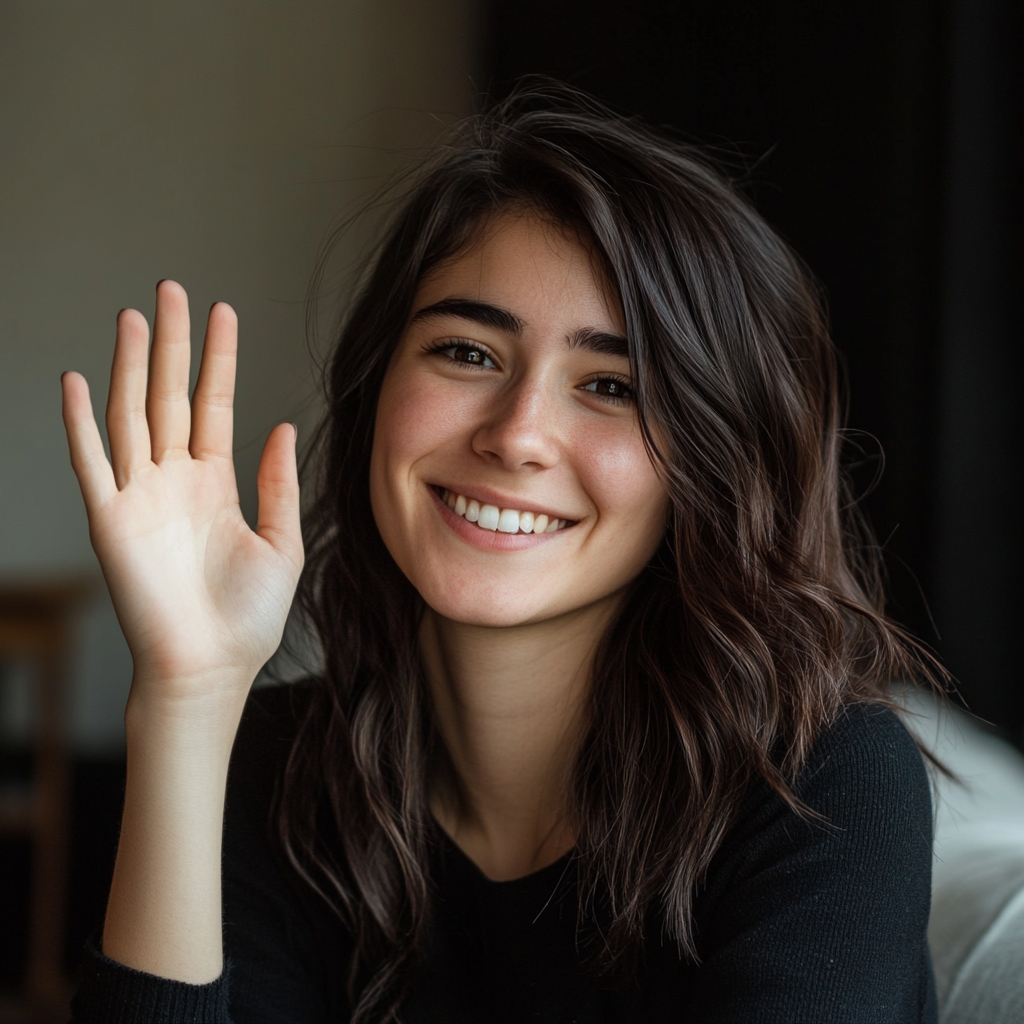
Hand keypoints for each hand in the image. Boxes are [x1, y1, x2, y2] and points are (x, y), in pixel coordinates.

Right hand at [62, 280, 302, 714]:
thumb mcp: (282, 542)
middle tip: (172, 290)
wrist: (211, 667)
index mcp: (216, 484)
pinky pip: (91, 464)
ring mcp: (140, 497)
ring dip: (131, 366)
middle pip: (170, 396)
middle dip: (172, 344)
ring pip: (131, 415)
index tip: (221, 312)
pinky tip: (79, 381)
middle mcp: (175, 481)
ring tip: (135, 316)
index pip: (214, 405)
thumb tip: (284, 426)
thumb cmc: (248, 616)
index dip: (217, 359)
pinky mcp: (111, 522)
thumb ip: (278, 483)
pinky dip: (81, 424)